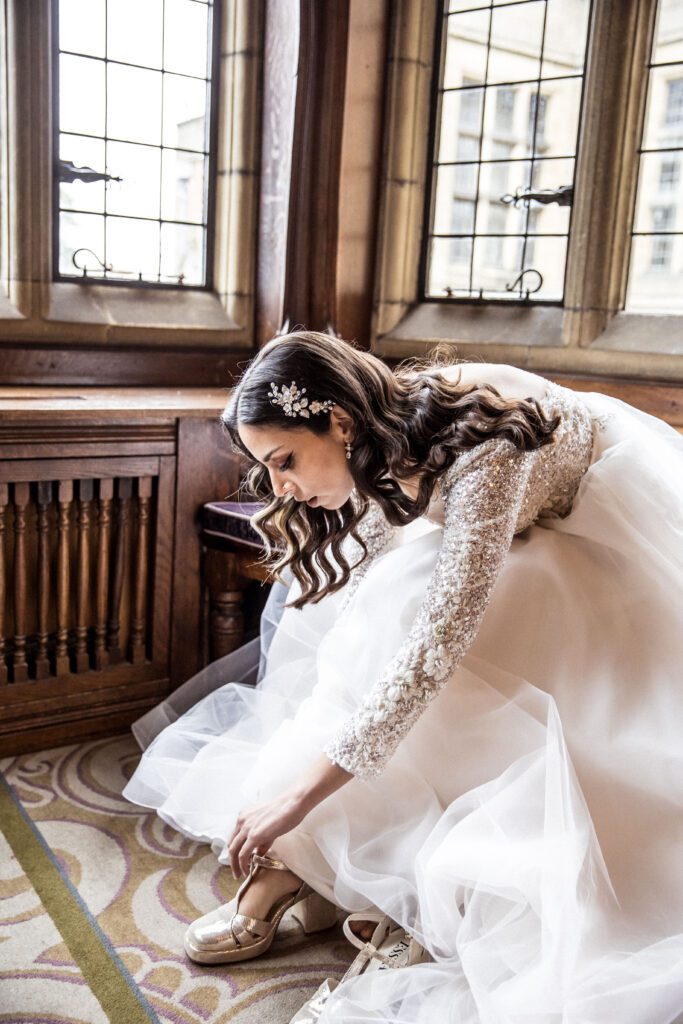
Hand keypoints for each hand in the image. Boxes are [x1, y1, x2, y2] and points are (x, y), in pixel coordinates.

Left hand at [228, 754, 352, 877]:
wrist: (292, 804)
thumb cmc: (284, 812)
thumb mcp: (267, 825)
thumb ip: (261, 840)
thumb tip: (257, 854)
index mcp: (244, 816)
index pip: (234, 837)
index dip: (235, 851)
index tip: (238, 860)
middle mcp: (241, 820)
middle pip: (231, 845)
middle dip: (232, 861)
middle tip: (236, 871)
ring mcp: (246, 827)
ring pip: (234, 851)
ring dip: (235, 865)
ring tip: (240, 874)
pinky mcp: (254, 835)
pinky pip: (243, 854)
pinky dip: (242, 865)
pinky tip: (247, 871)